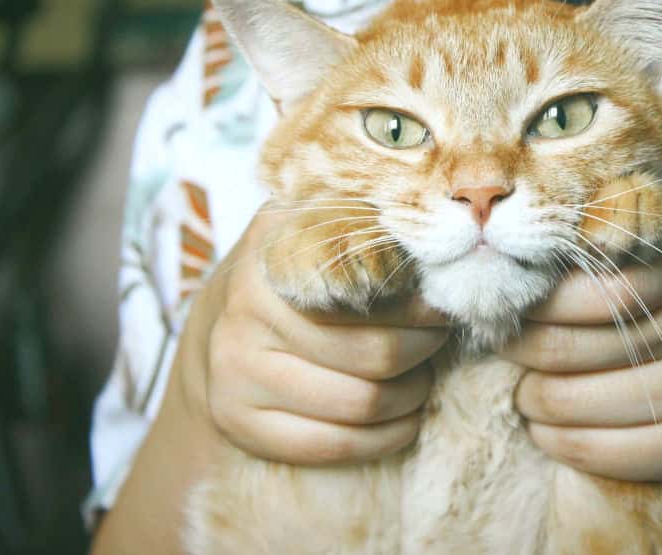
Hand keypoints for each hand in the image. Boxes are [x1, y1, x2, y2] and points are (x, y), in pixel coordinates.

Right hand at [176, 208, 449, 464]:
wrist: (217, 333)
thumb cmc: (292, 281)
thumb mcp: (313, 233)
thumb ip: (361, 224)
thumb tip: (434, 217)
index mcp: (274, 253)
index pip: (370, 289)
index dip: (420, 304)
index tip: (444, 306)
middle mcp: (247, 310)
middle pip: (374, 353)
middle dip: (423, 350)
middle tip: (439, 343)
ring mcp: (236, 371)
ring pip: (361, 402)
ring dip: (411, 396)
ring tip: (422, 379)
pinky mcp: (238, 421)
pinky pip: (333, 444)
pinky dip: (386, 437)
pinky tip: (403, 420)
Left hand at [504, 214, 661, 482]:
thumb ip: (608, 238)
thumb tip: (510, 247)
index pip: (596, 278)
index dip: (539, 296)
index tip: (509, 297)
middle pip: (578, 341)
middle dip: (521, 345)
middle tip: (499, 343)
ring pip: (578, 399)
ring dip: (530, 397)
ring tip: (522, 389)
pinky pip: (600, 451)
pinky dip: (554, 440)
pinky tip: (544, 426)